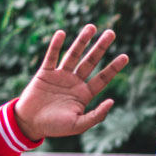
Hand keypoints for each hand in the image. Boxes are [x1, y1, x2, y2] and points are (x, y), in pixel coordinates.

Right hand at [14, 24, 128, 140]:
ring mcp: (60, 76)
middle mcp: (75, 82)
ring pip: (73, 55)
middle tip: (111, 33)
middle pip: (91, 61)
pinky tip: (62, 33)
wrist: (30, 124)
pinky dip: (56, 45)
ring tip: (92, 27)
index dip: (114, 67)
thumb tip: (112, 101)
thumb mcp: (79, 125)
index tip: (125, 56)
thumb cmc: (55, 127)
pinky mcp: (45, 73)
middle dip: (101, 47)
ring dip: (82, 41)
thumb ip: (96, 115)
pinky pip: (51, 56)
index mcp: (84, 94)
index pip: (103, 78)